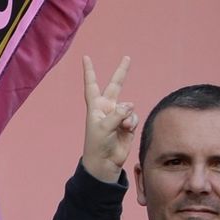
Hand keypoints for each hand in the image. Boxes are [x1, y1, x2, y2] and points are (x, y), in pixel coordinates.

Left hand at [81, 55, 137, 183]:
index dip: (89, 71)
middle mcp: (107, 108)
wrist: (104, 162)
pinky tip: (127, 129)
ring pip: (128, 106)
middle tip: (127, 57)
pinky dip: (132, 122)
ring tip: (122, 127)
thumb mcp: (104, 127)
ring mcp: (118, 116)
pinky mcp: (127, 124)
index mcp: (96, 106)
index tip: (85, 57)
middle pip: (115, 86)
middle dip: (121, 72)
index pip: (92, 85)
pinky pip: (133, 116)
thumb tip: (130, 105)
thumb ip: (118, 114)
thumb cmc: (97, 144)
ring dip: (127, 115)